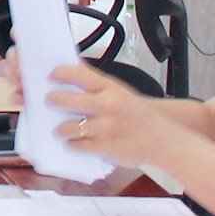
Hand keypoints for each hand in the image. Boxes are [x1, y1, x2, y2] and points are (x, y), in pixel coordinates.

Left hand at [41, 61, 187, 165]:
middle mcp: (107, 106)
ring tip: (60, 129)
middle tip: (50, 102)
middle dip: (52, 101)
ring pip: (67, 127)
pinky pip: (76, 145)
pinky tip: (74, 142)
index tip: (52, 76)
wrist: (164, 141)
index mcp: (112, 89)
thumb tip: (77, 68)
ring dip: (60, 129)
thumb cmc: (142, 117)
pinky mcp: (104, 147)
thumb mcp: (123, 92)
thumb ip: (99, 84)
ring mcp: (105, 127)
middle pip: (65, 100)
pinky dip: (72, 145)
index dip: (60, 73)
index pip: (79, 74)